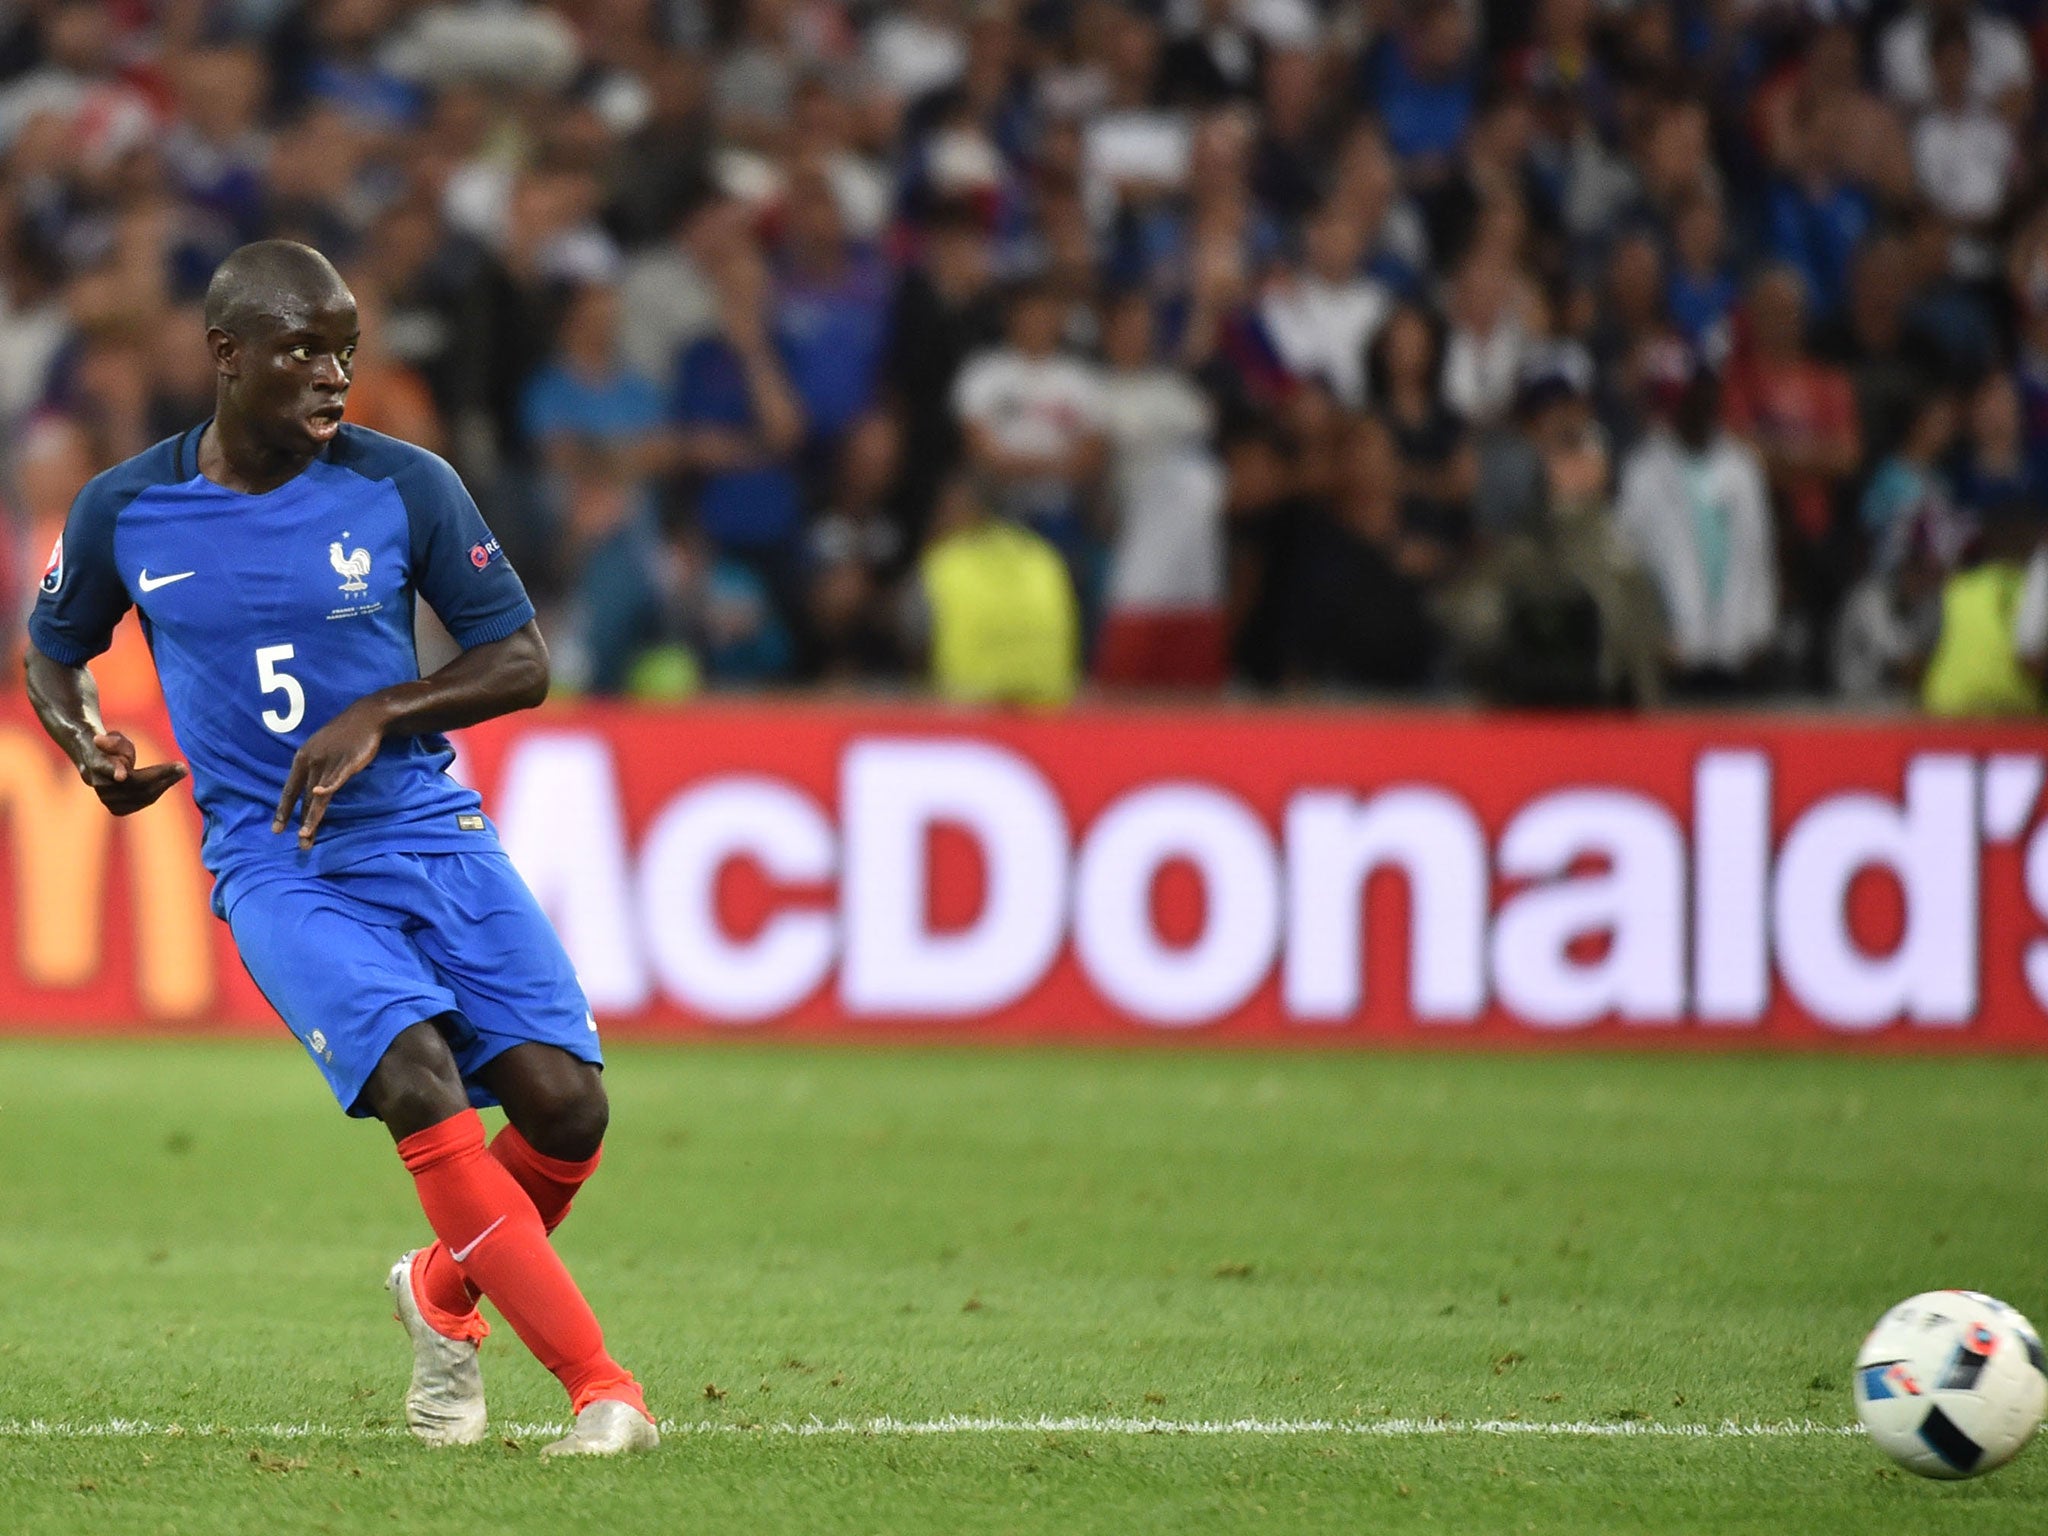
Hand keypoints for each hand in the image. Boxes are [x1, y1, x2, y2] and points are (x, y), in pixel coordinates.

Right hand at [79, 731, 186, 815]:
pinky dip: (158, 791)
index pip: (109, 769)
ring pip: (144, 795)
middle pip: (137, 783)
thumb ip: (112, 741)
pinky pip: (144, 802)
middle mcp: (102, 785)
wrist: (98, 768)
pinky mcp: (116, 810)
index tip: (121, 776)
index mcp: (99, 765)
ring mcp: (108, 800)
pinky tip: (166, 782)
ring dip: (164, 783)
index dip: (115, 771)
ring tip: (178, 771)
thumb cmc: (113, 751)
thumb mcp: (115, 740)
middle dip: (162, 775)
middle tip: (182, 768)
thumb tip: (98, 740)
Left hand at [273, 699, 386, 847]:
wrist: (364, 717)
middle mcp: (312, 762)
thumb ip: (314, 768)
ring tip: (305, 835)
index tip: (277, 830)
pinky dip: (327, 786)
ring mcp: (329, 762)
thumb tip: (308, 789)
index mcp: (302, 759)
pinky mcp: (347, 762)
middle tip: (297, 841)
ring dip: (312, 817)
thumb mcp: (320, 749)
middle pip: (303, 797)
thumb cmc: (342, 734)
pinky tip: (320, 795)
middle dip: (300, 821)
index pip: (290, 790)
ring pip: (318, 795)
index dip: (283, 810)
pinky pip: (336, 778)